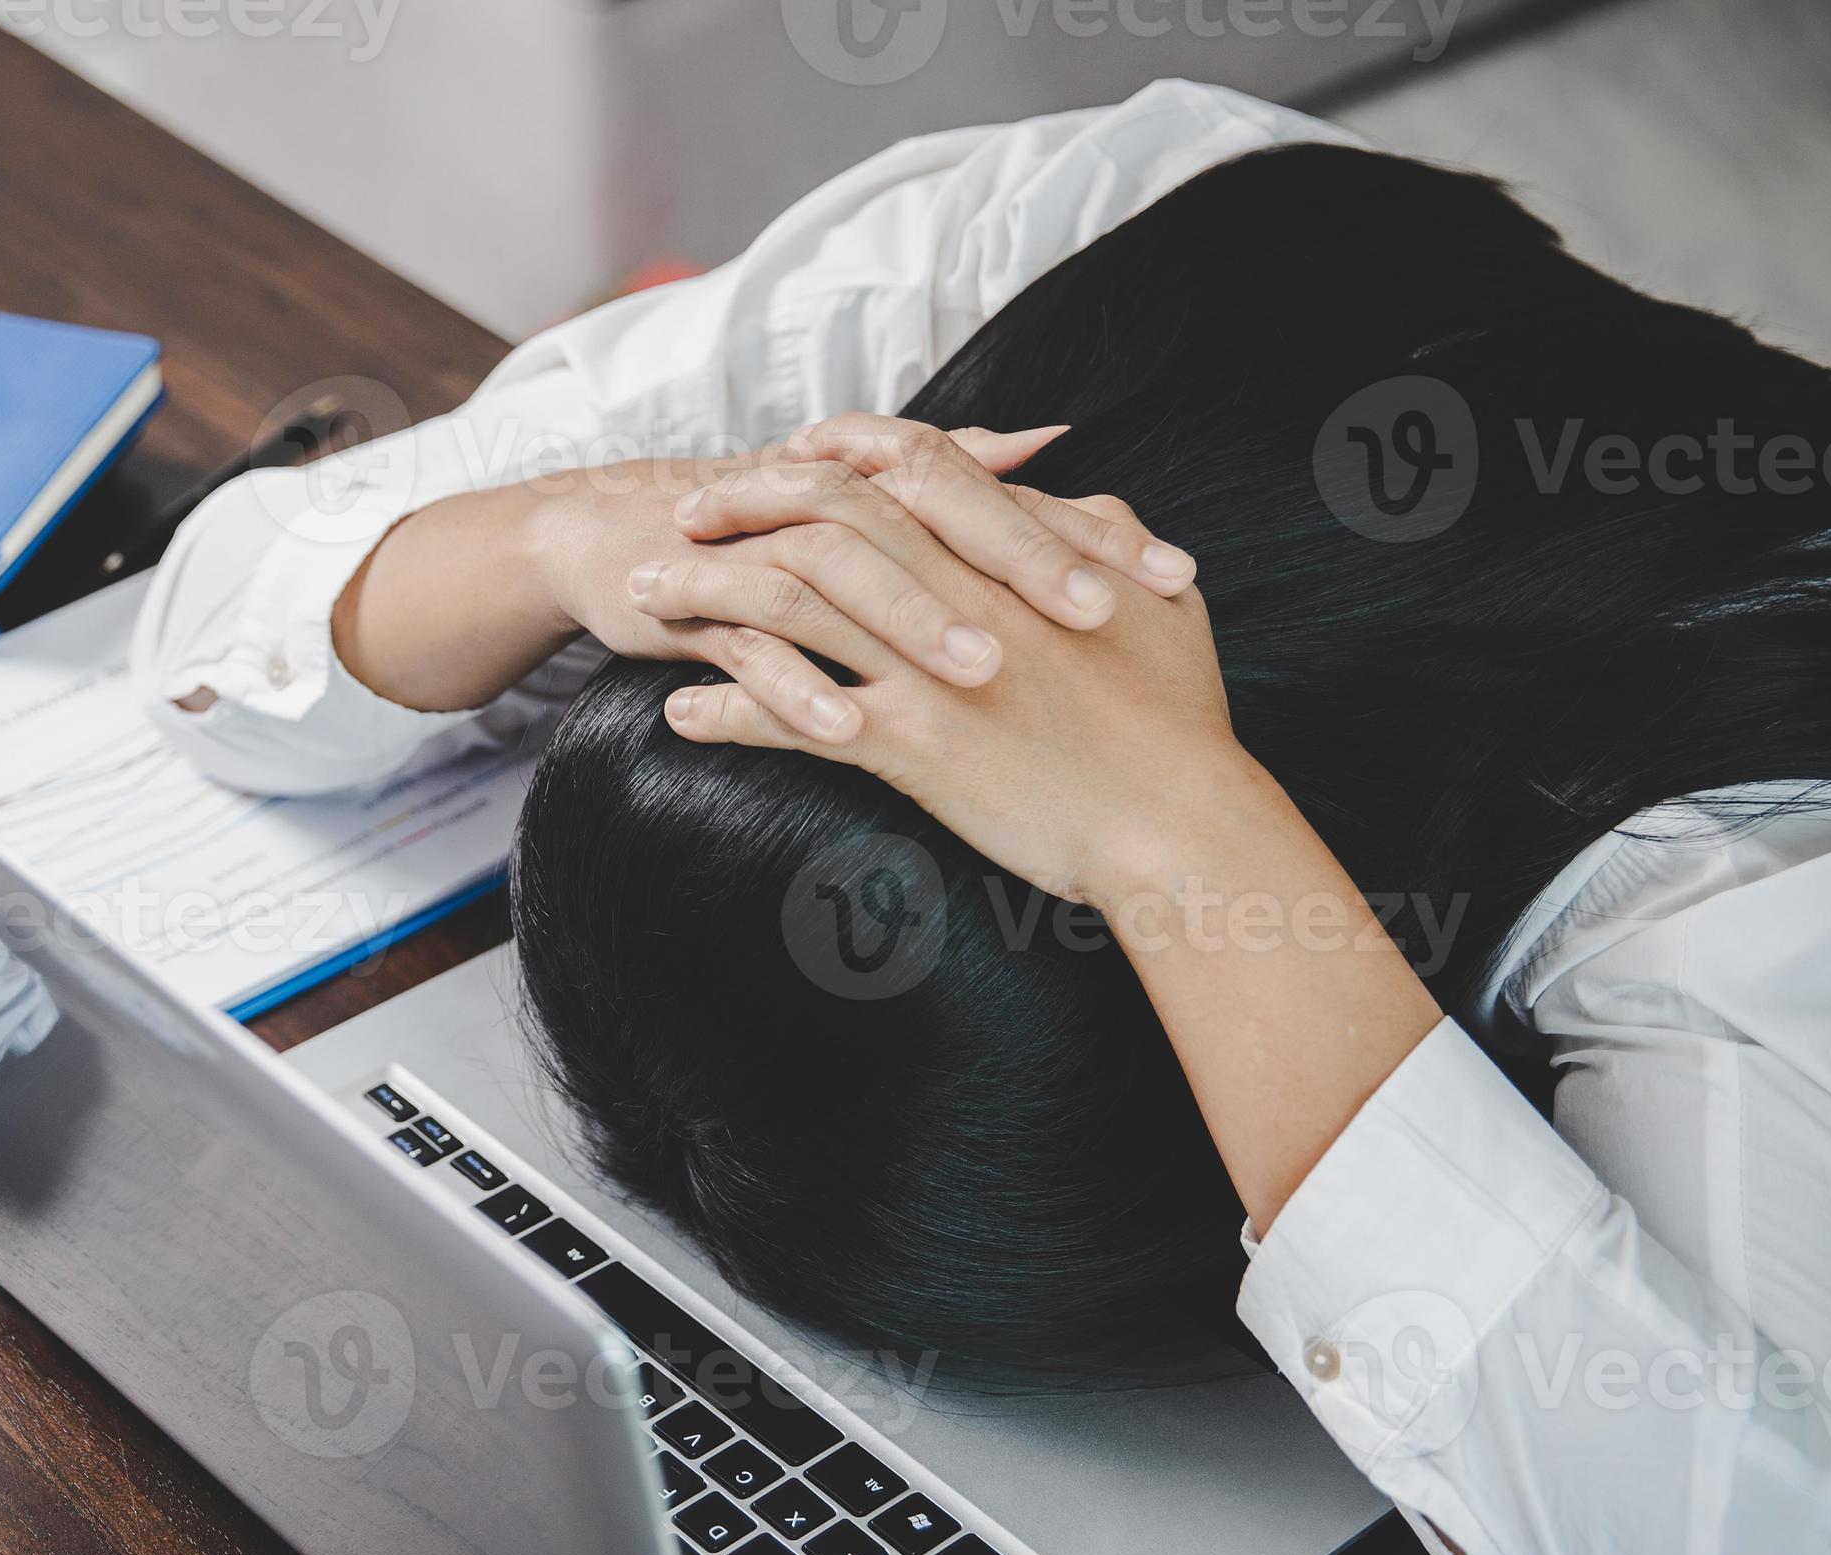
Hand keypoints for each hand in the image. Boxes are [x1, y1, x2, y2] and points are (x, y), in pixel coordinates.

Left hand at [624, 412, 1246, 905]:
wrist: (1183, 824)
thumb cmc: (1179, 720)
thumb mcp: (1160, 599)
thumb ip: (1105, 536)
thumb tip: (1079, 503)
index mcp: (1016, 549)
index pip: (904, 465)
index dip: (830, 455)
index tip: (775, 460)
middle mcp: (962, 593)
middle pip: (826, 516)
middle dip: (742, 508)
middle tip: (681, 518)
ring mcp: (930, 665)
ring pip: (790, 603)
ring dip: (707, 596)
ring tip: (648, 602)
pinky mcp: (912, 742)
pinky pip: (792, 717)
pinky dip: (728, 711)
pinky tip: (680, 717)